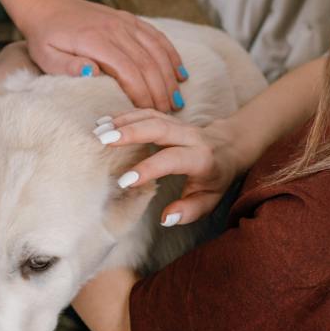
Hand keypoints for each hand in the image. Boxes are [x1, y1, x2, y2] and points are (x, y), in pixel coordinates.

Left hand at [16, 0, 185, 112]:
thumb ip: (66, 66)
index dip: (142, 93)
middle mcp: (116, 29)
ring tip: (176, 100)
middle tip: (168, 114)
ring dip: (169, 76)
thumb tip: (91, 73)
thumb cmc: (45, 36)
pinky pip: (156, 36)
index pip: (128, 70)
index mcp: (96, 40)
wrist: (48, 4)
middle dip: (160, 90)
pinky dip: (170, 55)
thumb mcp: (46, 56)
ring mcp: (125, 22)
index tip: (148, 113)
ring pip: (156, 50)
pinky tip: (180, 72)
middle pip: (147, 62)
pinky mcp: (129, 20)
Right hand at [97, 110, 256, 225]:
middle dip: (130, 132)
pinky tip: (106, 122)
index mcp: (201, 158)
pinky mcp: (170, 118)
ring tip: (98, 130)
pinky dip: (126, 115)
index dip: (148, 169)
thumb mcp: (210, 200)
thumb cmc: (217, 178)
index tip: (124, 181)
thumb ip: (189, 211)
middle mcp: (191, 136)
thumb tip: (165, 218)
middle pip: (160, 127)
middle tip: (103, 140)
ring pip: (152, 116)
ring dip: (124, 121)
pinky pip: (148, 111)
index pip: (172, 159)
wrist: (231, 146)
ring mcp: (180, 124)